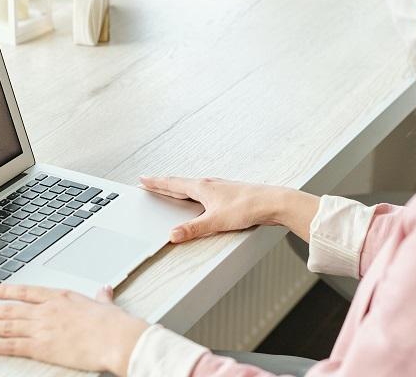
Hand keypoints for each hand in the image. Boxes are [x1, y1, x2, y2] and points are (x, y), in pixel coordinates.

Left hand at [0, 284, 148, 375]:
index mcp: (60, 297)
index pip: (25, 291)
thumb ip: (101, 297)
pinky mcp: (41, 347)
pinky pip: (9, 345)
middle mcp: (46, 310)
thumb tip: (104, 290)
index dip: (5, 291)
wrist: (115, 338)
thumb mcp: (105, 305)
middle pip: (9, 308)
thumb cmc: (113, 324)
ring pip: (5, 325)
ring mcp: (41, 328)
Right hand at [138, 176, 318, 242]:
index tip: (143, 179)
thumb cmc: (247, 207)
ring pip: (192, 187)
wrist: (272, 202)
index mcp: (202, 187)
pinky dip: (193, 193)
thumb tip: (173, 235)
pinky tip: (199, 199)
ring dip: (178, 187)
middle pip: (180, 183)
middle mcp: (209, 184)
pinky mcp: (228, 194)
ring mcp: (219, 188)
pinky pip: (203, 191)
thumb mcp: (216, 221)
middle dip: (164, 184)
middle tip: (150, 182)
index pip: (173, 184)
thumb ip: (193, 229)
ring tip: (170, 189)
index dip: (156, 183)